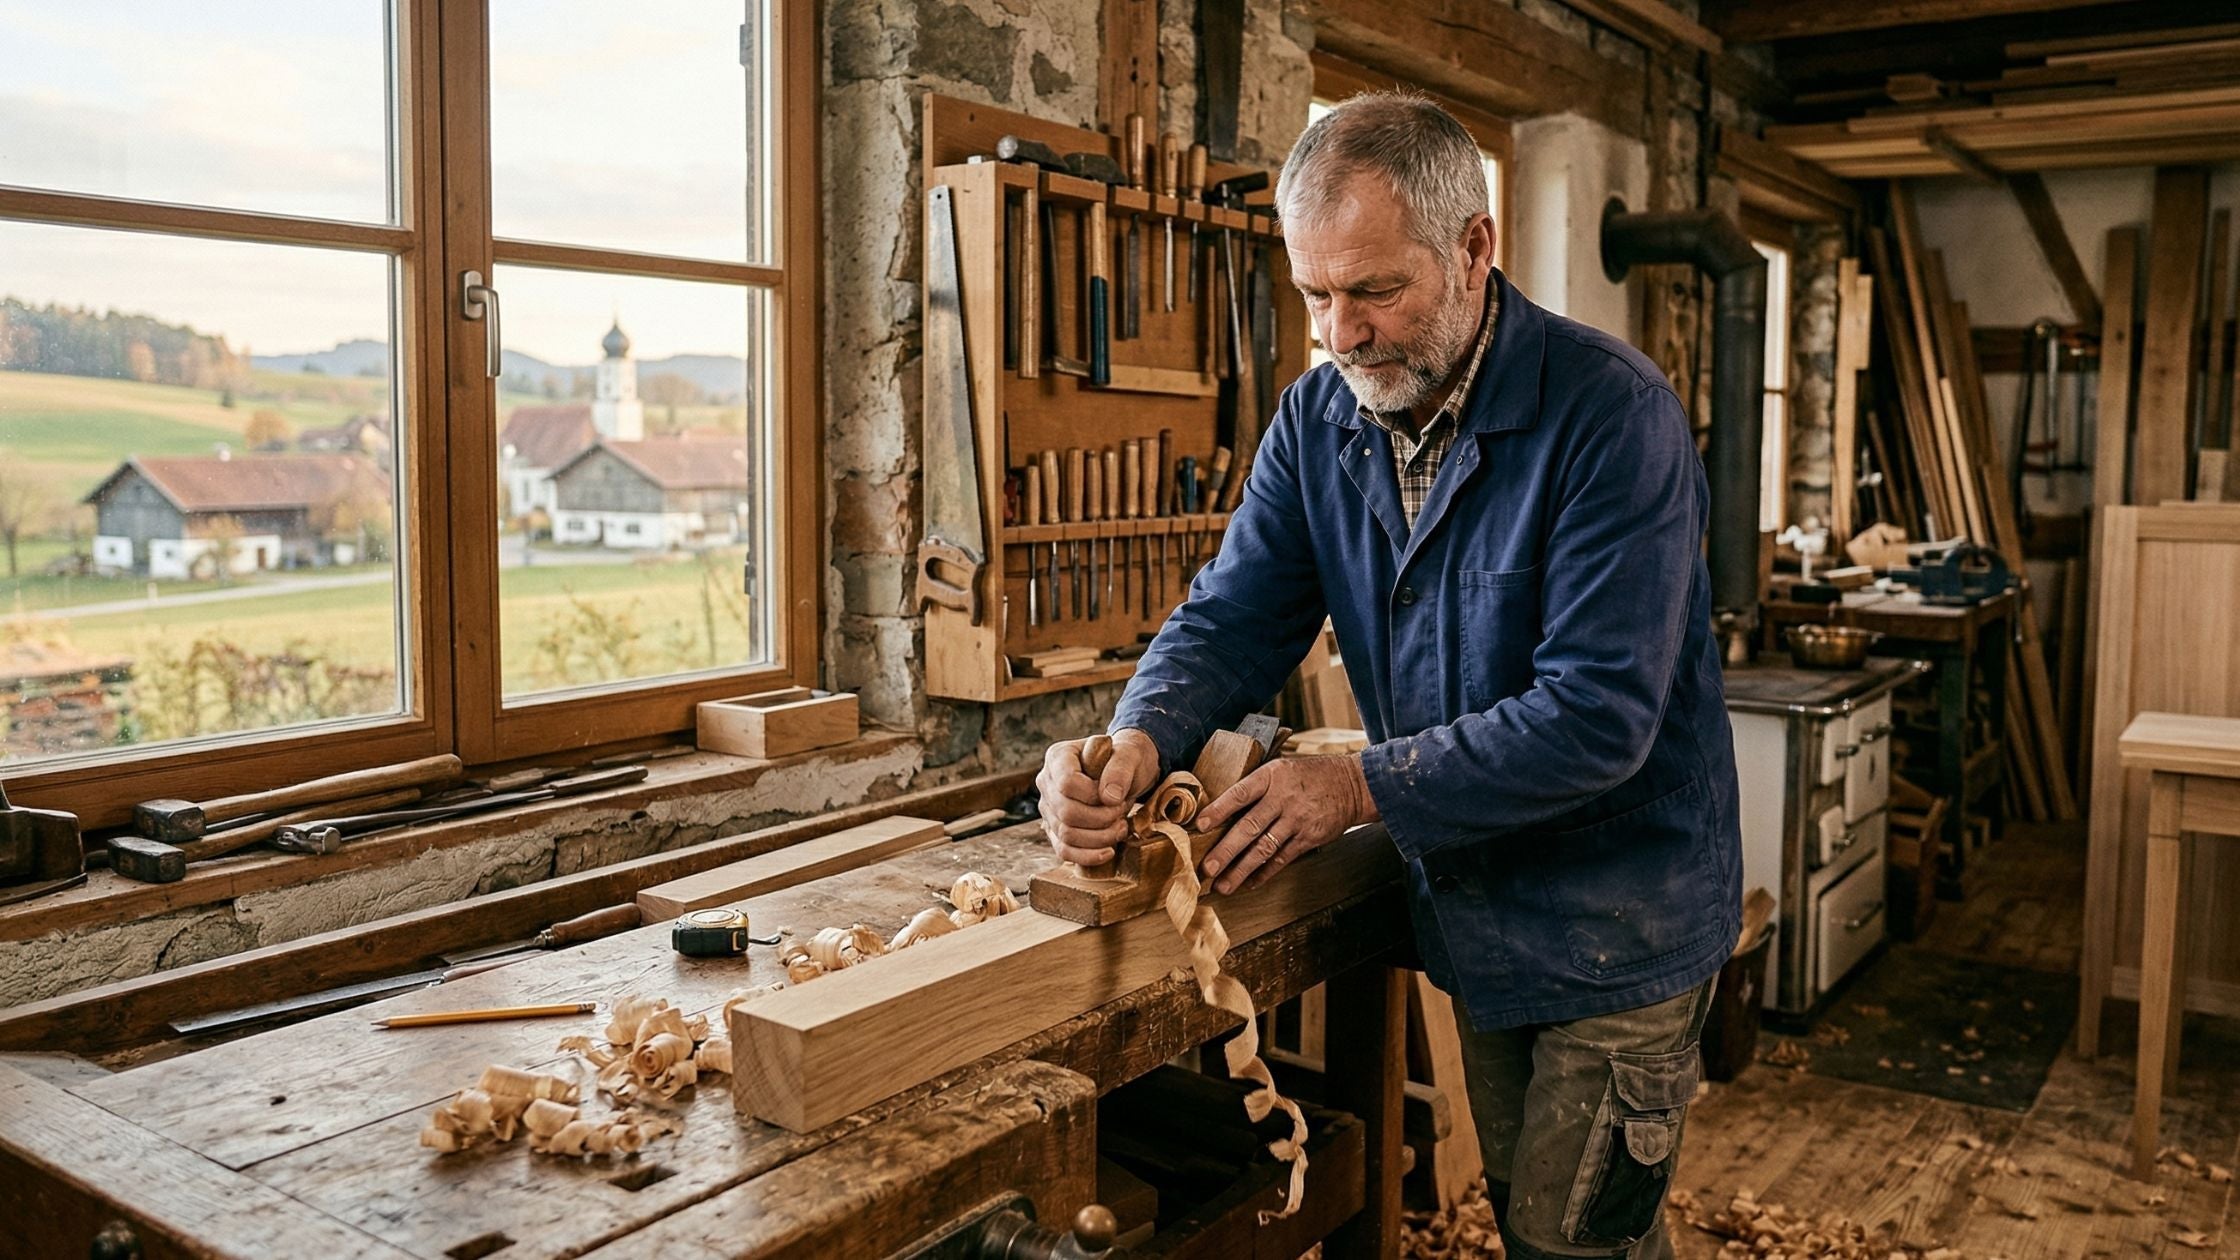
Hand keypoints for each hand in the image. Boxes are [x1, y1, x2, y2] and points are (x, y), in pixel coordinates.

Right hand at [1036, 728, 1161, 865]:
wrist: (1125, 772)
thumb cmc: (1125, 759)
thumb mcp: (1130, 755)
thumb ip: (1120, 770)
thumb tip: (1109, 798)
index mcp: (1058, 757)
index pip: (1067, 783)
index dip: (1093, 795)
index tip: (1115, 795)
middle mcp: (1047, 782)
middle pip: (1066, 813)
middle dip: (1101, 818)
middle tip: (1121, 812)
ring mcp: (1048, 808)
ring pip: (1066, 835)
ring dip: (1099, 838)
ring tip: (1120, 827)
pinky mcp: (1055, 829)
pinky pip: (1064, 850)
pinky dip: (1087, 856)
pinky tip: (1109, 851)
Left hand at [1195, 753, 1377, 894]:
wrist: (1352, 784)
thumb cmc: (1309, 775)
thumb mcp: (1282, 768)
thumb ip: (1256, 785)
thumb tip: (1221, 807)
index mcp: (1272, 776)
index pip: (1240, 793)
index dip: (1219, 809)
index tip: (1200, 824)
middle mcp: (1283, 799)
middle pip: (1249, 827)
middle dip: (1226, 850)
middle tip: (1207, 869)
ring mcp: (1297, 820)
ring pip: (1264, 849)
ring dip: (1241, 870)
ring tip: (1223, 886)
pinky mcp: (1308, 838)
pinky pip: (1282, 859)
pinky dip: (1265, 873)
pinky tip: (1249, 883)